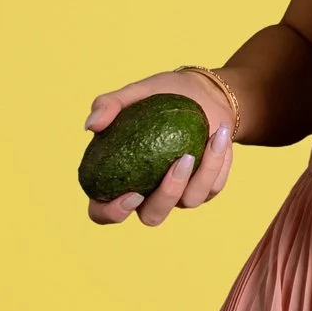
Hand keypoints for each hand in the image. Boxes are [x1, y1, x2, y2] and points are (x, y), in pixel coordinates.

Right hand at [82, 72, 235, 226]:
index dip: (112, 212)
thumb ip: (108, 105)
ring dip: (203, 173)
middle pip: (152, 217)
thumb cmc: (160, 95)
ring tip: (211, 138)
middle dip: (167, 196)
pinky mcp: (208, 187)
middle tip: (180, 162)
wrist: (202, 93)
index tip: (131, 193)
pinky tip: (220, 134)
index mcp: (119, 178)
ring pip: (190, 202)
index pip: (103, 211)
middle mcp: (148, 193)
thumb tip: (91, 125)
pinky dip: (219, 161)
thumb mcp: (134, 93)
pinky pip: (214, 186)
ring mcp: (180, 193)